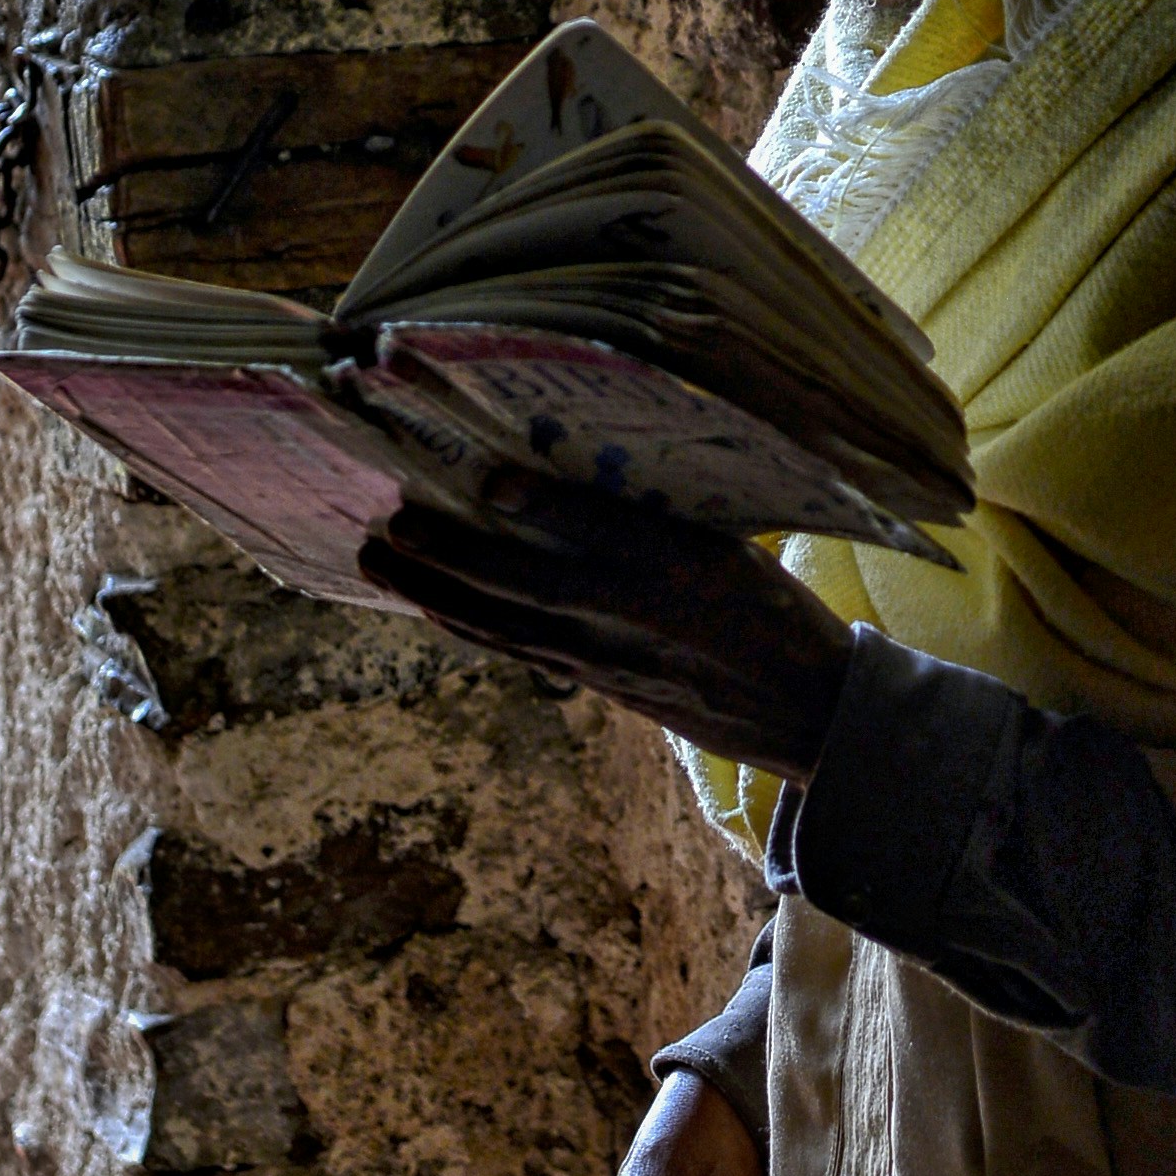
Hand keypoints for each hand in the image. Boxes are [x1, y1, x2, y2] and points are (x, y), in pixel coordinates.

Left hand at [359, 470, 852, 780]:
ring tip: (380, 558)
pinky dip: (468, 626)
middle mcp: (633, 615)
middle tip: (392, 523)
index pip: (605, 531)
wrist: (795, 708)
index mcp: (683, 565)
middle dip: (452, 554)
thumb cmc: (770, 611)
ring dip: (434, 592)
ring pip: (503, 624)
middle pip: (525, 584)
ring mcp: (605, 657)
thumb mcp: (732, 546)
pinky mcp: (594, 682)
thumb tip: (580, 468)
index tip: (492, 477)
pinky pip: (516, 650)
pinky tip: (432, 608)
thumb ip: (659, 515)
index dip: (547, 504)